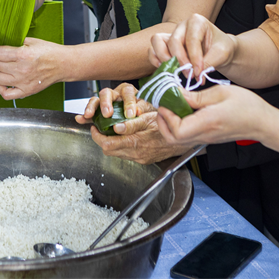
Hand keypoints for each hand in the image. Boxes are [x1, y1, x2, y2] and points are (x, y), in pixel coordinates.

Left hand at [0, 37, 60, 99]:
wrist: (63, 64)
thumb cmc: (49, 52)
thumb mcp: (31, 41)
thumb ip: (14, 42)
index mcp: (23, 55)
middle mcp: (22, 70)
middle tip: (0, 56)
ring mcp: (23, 83)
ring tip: (3, 68)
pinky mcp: (26, 91)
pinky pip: (6, 94)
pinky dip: (1, 89)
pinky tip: (4, 82)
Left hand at [75, 85, 189, 164]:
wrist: (184, 138)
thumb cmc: (168, 124)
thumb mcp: (149, 118)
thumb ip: (131, 123)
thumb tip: (116, 126)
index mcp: (136, 143)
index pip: (107, 144)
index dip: (97, 136)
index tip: (94, 127)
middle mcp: (137, 154)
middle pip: (109, 151)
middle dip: (101, 139)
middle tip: (100, 128)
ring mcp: (140, 159)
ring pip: (116, 154)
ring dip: (110, 143)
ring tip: (110, 131)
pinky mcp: (143, 160)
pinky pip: (126, 155)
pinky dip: (120, 146)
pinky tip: (123, 137)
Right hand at [150, 15, 235, 80]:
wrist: (219, 51)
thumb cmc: (221, 48)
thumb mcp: (221, 54)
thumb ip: (209, 62)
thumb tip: (196, 74)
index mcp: (196, 21)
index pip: (191, 39)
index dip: (194, 57)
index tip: (199, 72)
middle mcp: (181, 26)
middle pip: (173, 41)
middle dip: (180, 60)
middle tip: (189, 74)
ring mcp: (171, 34)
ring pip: (157, 42)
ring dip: (164, 59)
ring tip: (175, 71)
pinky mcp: (164, 45)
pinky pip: (153, 50)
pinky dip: (155, 60)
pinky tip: (166, 70)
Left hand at [155, 84, 276, 147]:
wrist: (263, 123)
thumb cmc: (248, 106)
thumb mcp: (221, 92)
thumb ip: (196, 96)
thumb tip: (176, 94)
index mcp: (207, 123)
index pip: (177, 130)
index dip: (166, 117)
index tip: (167, 101)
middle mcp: (204, 134)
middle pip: (172, 139)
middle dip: (162, 122)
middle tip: (164, 105)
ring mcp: (205, 138)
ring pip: (177, 139)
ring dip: (169, 123)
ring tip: (173, 105)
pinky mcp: (207, 137)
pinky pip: (186, 136)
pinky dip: (178, 125)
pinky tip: (183, 110)